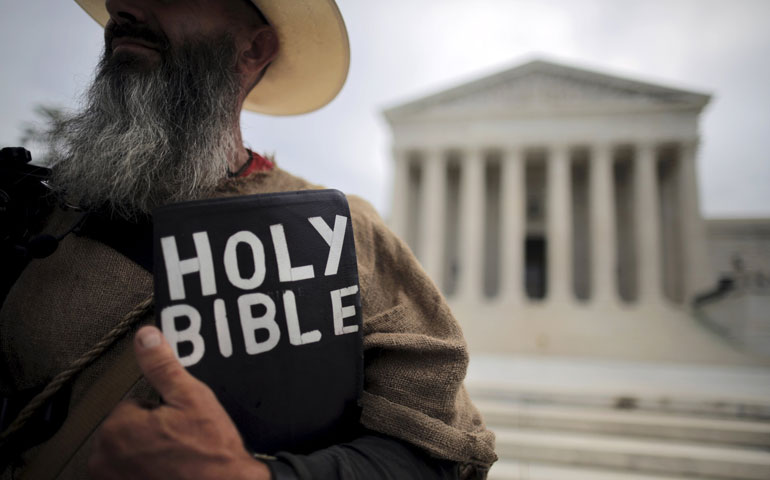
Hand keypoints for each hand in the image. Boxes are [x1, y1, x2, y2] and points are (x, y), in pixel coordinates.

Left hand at [89, 326, 270, 479]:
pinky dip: (143, 474)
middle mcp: (104, 457)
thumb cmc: (211, 453)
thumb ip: (163, 366)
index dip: (161, 412)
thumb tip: (147, 337)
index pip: (133, 405)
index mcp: (118, 427)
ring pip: (127, 454)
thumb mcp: (192, 398)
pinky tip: (168, 473)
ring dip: (146, 454)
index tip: (179, 423)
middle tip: (181, 441)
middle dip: (151, 433)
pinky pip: (127, 475)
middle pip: (128, 430)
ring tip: (176, 459)